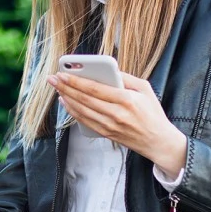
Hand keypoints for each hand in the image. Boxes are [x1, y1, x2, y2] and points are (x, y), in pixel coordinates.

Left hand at [48, 71, 187, 175]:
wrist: (158, 142)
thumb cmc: (153, 113)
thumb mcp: (145, 89)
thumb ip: (126, 78)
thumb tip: (107, 70)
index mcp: (126, 100)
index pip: (95, 89)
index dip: (76, 81)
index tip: (63, 73)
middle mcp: (116, 114)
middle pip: (84, 99)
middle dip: (66, 87)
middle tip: (53, 79)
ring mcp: (109, 126)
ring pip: (81, 111)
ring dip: (66, 99)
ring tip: (57, 88)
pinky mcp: (106, 134)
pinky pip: (84, 122)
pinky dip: (73, 112)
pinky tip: (66, 102)